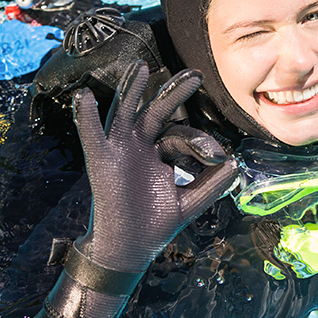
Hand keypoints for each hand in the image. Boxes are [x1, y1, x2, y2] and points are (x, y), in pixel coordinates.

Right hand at [73, 61, 237, 271]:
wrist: (129, 251)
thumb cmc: (155, 225)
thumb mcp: (190, 202)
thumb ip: (212, 184)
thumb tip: (234, 163)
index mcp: (160, 154)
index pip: (182, 136)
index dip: (202, 144)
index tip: (219, 158)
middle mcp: (140, 147)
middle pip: (156, 112)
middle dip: (174, 93)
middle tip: (196, 75)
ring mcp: (120, 152)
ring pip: (126, 113)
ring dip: (131, 90)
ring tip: (139, 67)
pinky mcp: (101, 162)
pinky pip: (92, 135)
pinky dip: (86, 117)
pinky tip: (83, 96)